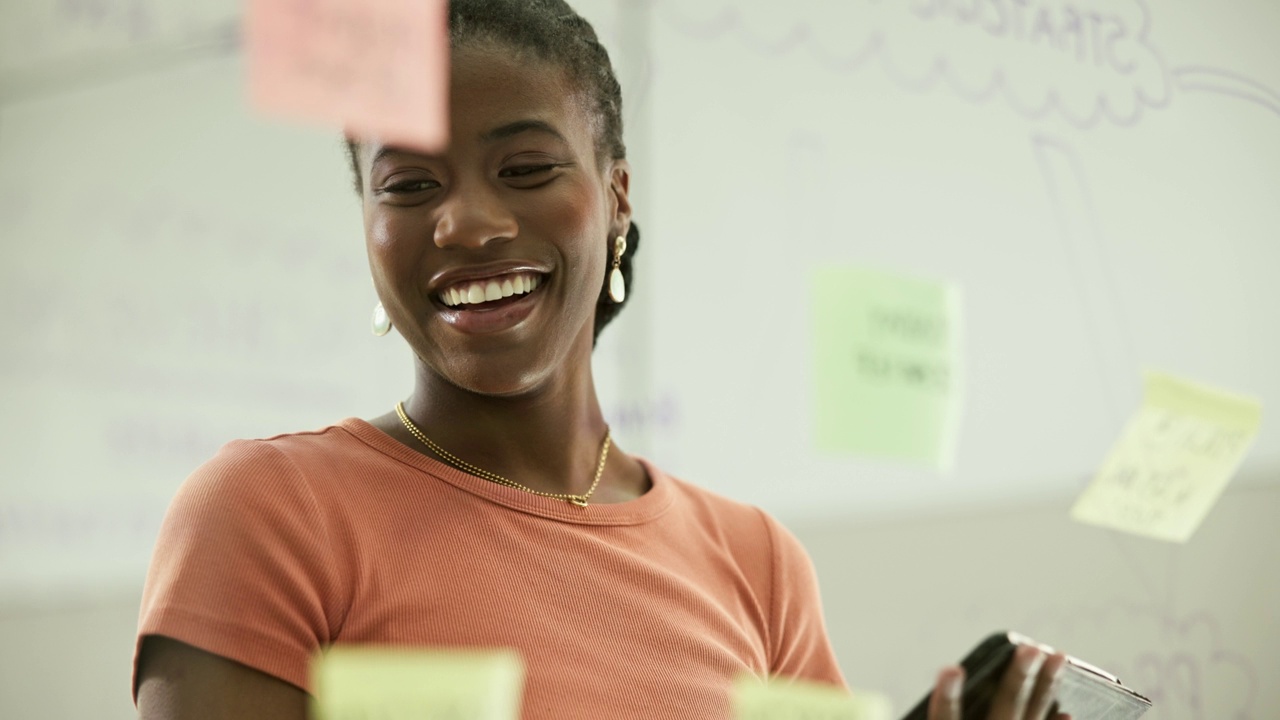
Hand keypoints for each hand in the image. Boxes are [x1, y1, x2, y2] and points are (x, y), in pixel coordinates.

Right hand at [927, 644, 1069, 719]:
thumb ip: (947, 712)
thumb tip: (948, 682)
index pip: (945, 719)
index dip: (947, 696)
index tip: (951, 669)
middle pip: (1004, 711)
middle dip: (1019, 680)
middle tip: (1031, 650)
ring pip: (1032, 719)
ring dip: (1046, 688)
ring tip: (1058, 657)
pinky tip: (1067, 712)